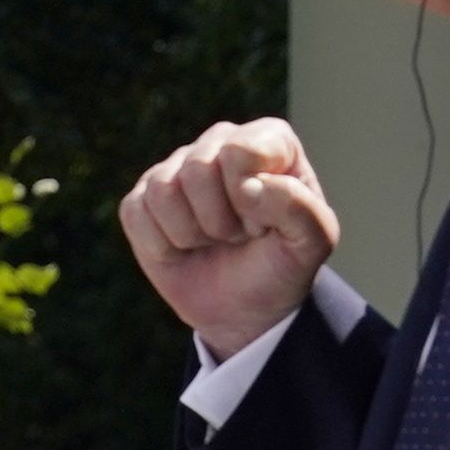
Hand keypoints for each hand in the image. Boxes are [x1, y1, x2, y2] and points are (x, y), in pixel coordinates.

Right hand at [120, 119, 341, 358]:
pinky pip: (136, 213)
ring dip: (191, 234)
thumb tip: (247, 187)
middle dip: (220, 221)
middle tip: (238, 236)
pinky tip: (183, 247)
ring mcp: (176, 168)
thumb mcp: (312, 244)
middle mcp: (220, 142)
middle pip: (197, 170)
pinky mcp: (142, 198)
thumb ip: (301, 209)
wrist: (244, 309)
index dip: (250, 199)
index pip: (240, 151)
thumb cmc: (281, 266)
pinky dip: (161, 245)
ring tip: (213, 240)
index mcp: (267, 140)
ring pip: (163, 192)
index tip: (265, 224)